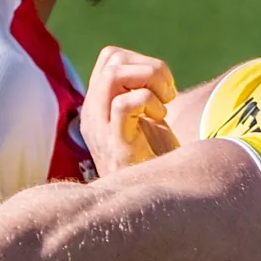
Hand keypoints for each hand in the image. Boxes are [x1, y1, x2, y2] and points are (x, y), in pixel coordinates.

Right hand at [81, 45, 178, 174]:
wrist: (152, 202)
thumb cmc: (152, 161)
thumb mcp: (142, 121)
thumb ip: (138, 94)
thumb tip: (153, 69)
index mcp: (98, 105)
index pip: (110, 58)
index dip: (141, 61)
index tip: (162, 86)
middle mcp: (92, 114)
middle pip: (112, 60)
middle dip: (149, 67)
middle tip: (168, 93)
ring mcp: (101, 129)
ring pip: (114, 75)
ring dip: (148, 80)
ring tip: (164, 102)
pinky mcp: (116, 145)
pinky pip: (125, 103)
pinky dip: (148, 101)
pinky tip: (160, 119)